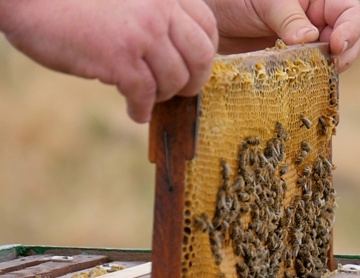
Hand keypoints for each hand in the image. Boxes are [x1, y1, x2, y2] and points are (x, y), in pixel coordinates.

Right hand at [1, 0, 217, 122]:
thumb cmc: (76, 0)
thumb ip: (158, 17)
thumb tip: (181, 59)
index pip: (208, 27)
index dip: (204, 53)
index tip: (193, 67)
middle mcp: (160, 8)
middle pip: (201, 57)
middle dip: (194, 80)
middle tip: (180, 90)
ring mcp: (142, 33)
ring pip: (175, 80)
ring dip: (163, 96)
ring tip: (146, 97)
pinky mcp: (119, 58)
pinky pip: (146, 95)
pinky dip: (142, 109)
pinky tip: (134, 111)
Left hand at [209, 0, 359, 71]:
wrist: (211, 20)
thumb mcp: (265, 2)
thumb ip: (289, 19)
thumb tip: (310, 40)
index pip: (349, 12)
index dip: (350, 29)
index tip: (337, 45)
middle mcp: (317, 19)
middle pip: (348, 39)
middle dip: (343, 54)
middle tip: (330, 66)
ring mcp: (307, 43)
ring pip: (331, 60)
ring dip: (326, 69)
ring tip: (314, 75)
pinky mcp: (293, 64)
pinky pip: (310, 74)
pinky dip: (309, 80)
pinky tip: (300, 84)